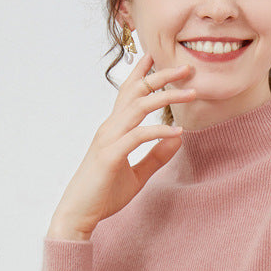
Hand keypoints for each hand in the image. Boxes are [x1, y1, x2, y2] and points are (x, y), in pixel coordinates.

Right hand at [48, 53, 196, 238]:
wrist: (80, 214)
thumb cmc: (104, 194)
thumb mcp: (137, 175)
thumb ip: (156, 156)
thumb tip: (177, 137)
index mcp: (114, 129)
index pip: (128, 92)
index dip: (142, 73)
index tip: (157, 56)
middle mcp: (110, 128)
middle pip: (137, 92)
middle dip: (162, 77)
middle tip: (187, 68)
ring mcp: (108, 140)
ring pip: (139, 108)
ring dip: (167, 97)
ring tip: (191, 94)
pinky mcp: (110, 156)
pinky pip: (138, 136)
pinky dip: (159, 132)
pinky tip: (178, 132)